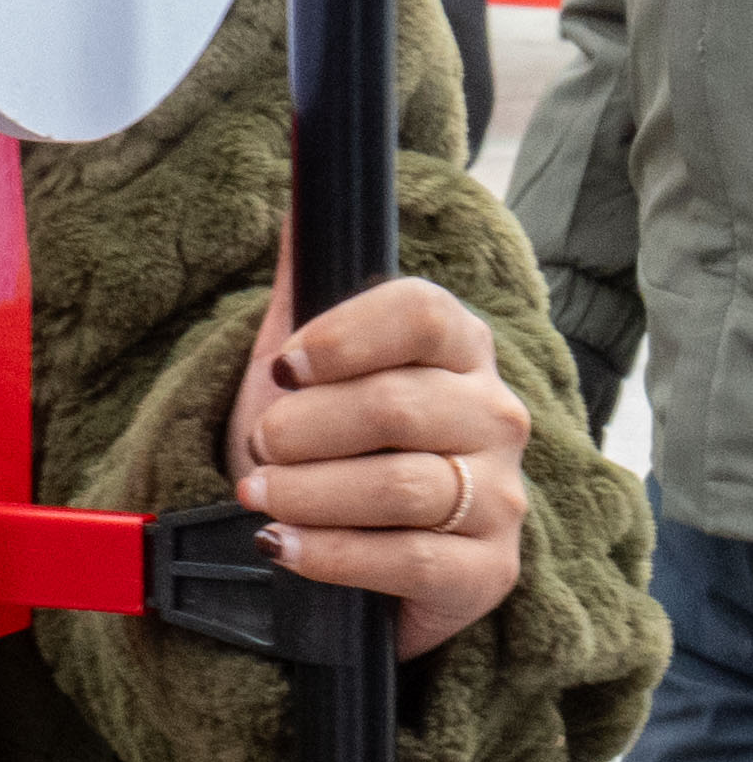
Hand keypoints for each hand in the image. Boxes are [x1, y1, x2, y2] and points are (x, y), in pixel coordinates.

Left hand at [223, 236, 533, 660]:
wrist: (344, 545)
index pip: (423, 313)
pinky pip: (410, 559)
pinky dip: (330, 554)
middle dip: (302, 428)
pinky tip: (282, 547)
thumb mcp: (301, 356)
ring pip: (400, 486)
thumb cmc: (323, 439)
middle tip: (259, 444)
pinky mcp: (489, 572)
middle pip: (396, 406)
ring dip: (307, 492)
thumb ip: (304, 276)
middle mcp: (495, 416)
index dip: (345, 336)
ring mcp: (502, 497)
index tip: (284, 364)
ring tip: (258, 494)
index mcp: (458, 348)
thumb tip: (300, 189)